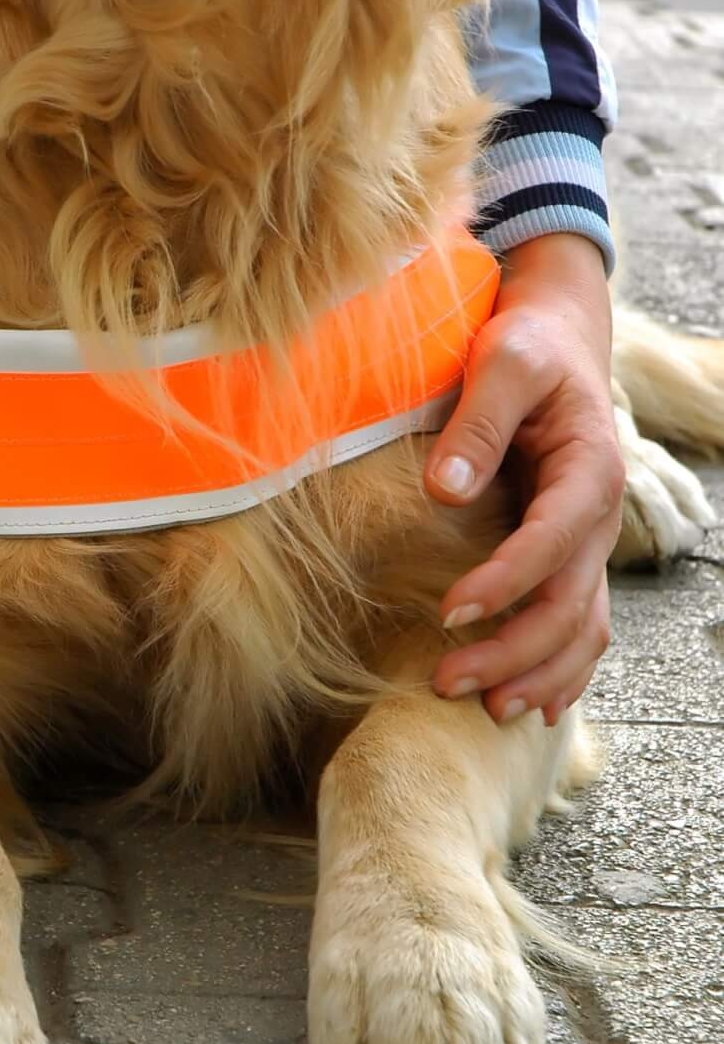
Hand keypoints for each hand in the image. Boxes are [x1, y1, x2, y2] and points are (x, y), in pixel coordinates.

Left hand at [426, 232, 623, 726]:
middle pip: (569, 603)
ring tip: (486, 708)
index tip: (449, 614)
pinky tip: (533, 703)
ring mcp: (590, 539)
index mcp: (591, 469)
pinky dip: (562, 668)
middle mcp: (600, 515)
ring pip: (582, 626)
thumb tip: (444, 492)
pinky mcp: (570, 550)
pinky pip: (580, 621)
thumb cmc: (528, 342)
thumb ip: (477, 422)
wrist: (559, 335)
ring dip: (539, 673)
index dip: (505, 583)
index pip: (553, 542)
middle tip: (446, 681)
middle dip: (512, 651)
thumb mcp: (502, 361)